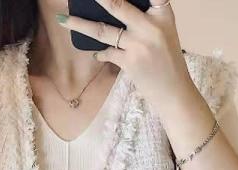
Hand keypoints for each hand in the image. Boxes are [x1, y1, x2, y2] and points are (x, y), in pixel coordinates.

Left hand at [56, 0, 194, 114]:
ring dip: (80, 24)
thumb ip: (146, 18)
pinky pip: (107, 52)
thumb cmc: (168, 61)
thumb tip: (115, 9)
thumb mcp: (164, 33)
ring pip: (103, 29)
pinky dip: (101, 53)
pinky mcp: (129, 62)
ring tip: (63, 19)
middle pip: (117, 5)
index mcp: (163, 14)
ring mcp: (139, 44)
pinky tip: (97, 53)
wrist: (174, 92)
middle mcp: (151, 26)